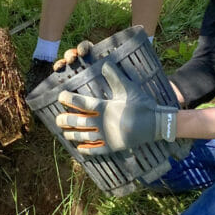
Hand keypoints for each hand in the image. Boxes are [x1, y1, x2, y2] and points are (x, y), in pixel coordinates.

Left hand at [55, 62, 176, 155]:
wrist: (156, 124)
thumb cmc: (142, 104)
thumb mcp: (128, 88)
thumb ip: (115, 77)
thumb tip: (104, 63)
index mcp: (105, 108)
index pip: (81, 104)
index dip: (69, 100)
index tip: (60, 97)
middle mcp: (103, 123)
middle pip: (79, 122)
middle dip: (66, 120)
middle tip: (57, 119)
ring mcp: (108, 136)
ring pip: (85, 137)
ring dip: (72, 135)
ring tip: (64, 133)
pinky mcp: (114, 147)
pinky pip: (97, 150)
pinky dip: (87, 150)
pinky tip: (79, 149)